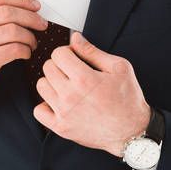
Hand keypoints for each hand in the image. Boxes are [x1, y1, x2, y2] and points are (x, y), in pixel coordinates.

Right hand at [0, 0, 47, 122]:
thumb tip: (23, 5)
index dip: (21, 0)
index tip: (35, 6)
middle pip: (7, 13)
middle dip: (30, 17)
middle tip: (41, 24)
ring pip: (13, 31)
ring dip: (29, 36)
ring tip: (32, 42)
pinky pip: (14, 49)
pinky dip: (25, 50)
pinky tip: (25, 53)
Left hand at [33, 31, 149, 156]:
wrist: (131, 131)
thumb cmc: (128, 99)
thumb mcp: (118, 68)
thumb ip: (93, 51)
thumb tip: (74, 38)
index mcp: (84, 78)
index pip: (58, 53)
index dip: (67, 52)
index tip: (74, 58)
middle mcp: (70, 95)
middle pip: (47, 67)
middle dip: (59, 65)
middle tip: (72, 72)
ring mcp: (64, 112)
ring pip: (41, 86)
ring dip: (52, 83)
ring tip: (66, 86)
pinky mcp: (61, 127)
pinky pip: (38, 111)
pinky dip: (45, 105)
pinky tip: (58, 103)